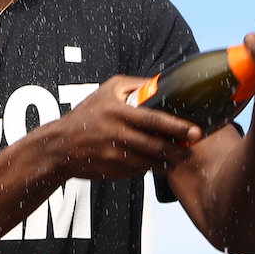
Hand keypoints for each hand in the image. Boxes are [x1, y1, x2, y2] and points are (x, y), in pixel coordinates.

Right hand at [37, 76, 200, 179]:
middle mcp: (116, 134)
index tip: (194, 131)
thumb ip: (135, 85)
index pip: (153, 120)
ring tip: (179, 159)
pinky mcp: (113, 171)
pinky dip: (150, 168)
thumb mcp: (107, 90)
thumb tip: (163, 82)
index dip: (176, 127)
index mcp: (117, 112)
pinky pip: (138, 171)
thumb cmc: (86, 115)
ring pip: (150, 163)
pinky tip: (157, 163)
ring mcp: (114, 155)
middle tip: (192, 150)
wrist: (60, 146)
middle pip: (155, 145)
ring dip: (168, 163)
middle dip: (178, 150)